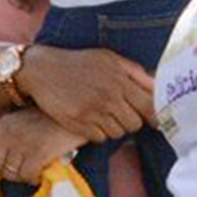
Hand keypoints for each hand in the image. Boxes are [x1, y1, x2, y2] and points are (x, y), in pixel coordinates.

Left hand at [0, 109, 79, 184]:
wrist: (74, 109)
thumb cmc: (48, 119)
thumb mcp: (19, 122)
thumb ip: (6, 137)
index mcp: (1, 126)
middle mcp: (7, 134)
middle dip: (5, 173)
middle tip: (19, 171)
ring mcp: (22, 143)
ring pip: (11, 173)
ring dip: (21, 177)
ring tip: (33, 171)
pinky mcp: (39, 151)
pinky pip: (27, 175)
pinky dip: (33, 179)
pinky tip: (40, 174)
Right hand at [18, 45, 152, 141]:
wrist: (40, 69)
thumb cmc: (77, 62)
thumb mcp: (108, 58)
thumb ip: (135, 72)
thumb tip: (156, 89)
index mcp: (119, 80)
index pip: (148, 107)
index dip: (152, 116)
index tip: (150, 118)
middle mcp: (108, 97)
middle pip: (134, 124)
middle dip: (129, 121)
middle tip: (119, 114)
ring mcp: (92, 111)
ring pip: (117, 133)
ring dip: (113, 128)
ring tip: (102, 116)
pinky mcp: (76, 122)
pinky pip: (99, 138)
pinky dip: (97, 133)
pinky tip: (90, 121)